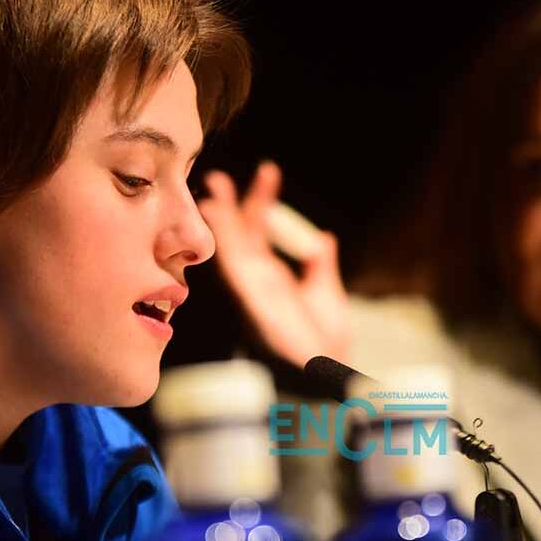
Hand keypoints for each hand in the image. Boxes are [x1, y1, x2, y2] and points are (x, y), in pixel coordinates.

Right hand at [198, 161, 350, 367]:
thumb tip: (323, 237)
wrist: (323, 370)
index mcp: (273, 275)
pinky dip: (225, 242)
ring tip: (214, 190)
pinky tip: (218, 223)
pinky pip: (234, 265)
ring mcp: (252, 287)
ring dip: (221, 219)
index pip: (263, 229)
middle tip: (218, 176)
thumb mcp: (326, 293)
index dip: (264, 199)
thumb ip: (321, 265)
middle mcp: (257, 279)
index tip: (268, 170)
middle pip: (239, 233)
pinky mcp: (252, 297)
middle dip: (231, 204)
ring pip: (230, 246)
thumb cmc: (323, 342)